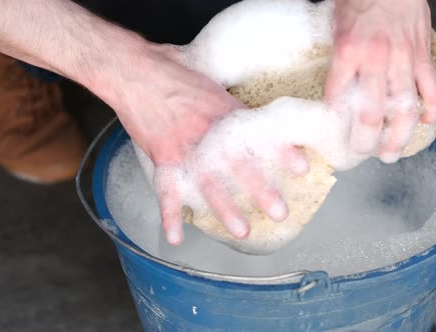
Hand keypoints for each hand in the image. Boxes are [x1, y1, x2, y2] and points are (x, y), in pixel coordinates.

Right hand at [96, 44, 307, 244]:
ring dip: (224, 210)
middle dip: (260, 190)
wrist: (134, 70)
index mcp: (225, 112)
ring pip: (207, 183)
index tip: (302, 168)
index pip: (258, 132)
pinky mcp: (161, 156)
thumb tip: (258, 118)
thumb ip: (234, 105)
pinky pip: (165, 190)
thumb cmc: (174, 70)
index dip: (281, 151)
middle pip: (238, 165)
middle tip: (280, 212)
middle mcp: (208, 132)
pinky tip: (176, 238)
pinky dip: (169, 215)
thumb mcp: (213, 82)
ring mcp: (184, 147)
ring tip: (242, 231)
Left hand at [325, 0, 435, 162]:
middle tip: (362, 154)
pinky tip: (424, 123)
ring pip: (404, 109)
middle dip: (366, 141)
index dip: (334, 122)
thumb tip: (333, 89)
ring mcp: (403, 60)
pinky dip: (430, 110)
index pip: (337, 98)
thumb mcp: (335, 26)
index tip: (333, 135)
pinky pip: (432, 90)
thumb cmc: (360, 0)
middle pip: (372, 114)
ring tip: (391, 154)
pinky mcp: (422, 56)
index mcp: (348, 52)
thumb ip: (336, 59)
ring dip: (398, 137)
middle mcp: (375, 60)